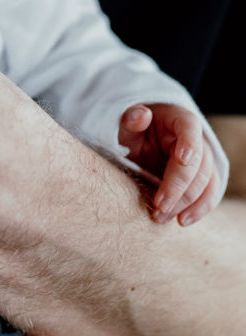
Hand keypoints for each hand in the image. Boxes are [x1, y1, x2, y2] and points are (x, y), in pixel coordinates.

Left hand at [119, 103, 219, 225]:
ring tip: (163, 216)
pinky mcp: (203, 178)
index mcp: (178, 119)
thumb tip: (141, 115)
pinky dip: (199, 209)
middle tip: (159, 206)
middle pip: (197, 163)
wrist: (142, 142)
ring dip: (187, 203)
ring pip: (205, 182)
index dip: (189, 143)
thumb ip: (131, 119)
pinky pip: (209, 194)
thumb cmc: (134, 130)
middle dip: (179, 187)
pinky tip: (183, 220)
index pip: (189, 127)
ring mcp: (203, 160)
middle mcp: (196, 139)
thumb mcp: (127, 123)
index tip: (182, 159)